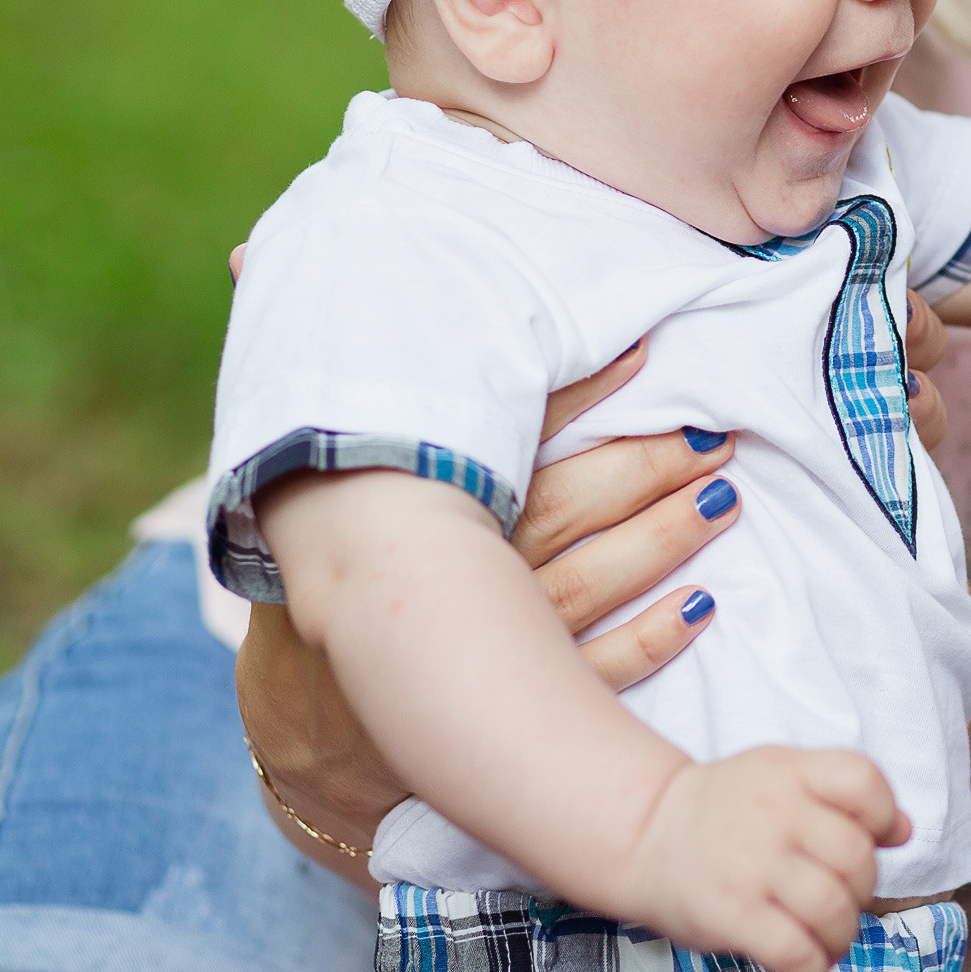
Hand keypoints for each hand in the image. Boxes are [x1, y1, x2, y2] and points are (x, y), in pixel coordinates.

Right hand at [229, 231, 954, 872]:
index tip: (651, 351)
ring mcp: (496, 640)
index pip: (511, 430)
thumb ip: (334, 370)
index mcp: (420, 497)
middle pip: (576, 504)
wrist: (317, 717)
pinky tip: (702, 606)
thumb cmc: (328, 563)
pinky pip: (599, 671)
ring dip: (668, 535)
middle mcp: (464, 564)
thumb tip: (243, 254)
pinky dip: (652, 640)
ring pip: (599, 579)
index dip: (585, 390)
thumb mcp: (319, 471)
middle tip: (716, 429)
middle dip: (652, 462)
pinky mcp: (520, 703)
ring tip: (727, 492)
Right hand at [622, 749, 911, 971]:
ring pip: (834, 910)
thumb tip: (903, 830)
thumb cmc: (726, 809)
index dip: (882, 816)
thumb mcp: (781, 777)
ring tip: (829, 940)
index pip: (863, 782)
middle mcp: (772, 813)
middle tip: (843, 900)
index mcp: (789, 771)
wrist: (644, 835)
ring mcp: (751, 865)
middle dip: (863, 890)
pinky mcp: (730, 915)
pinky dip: (814, 970)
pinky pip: (796, 953)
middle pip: (856, 857)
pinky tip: (809, 968)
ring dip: (843, 937)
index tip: (874, 839)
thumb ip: (843, 795)